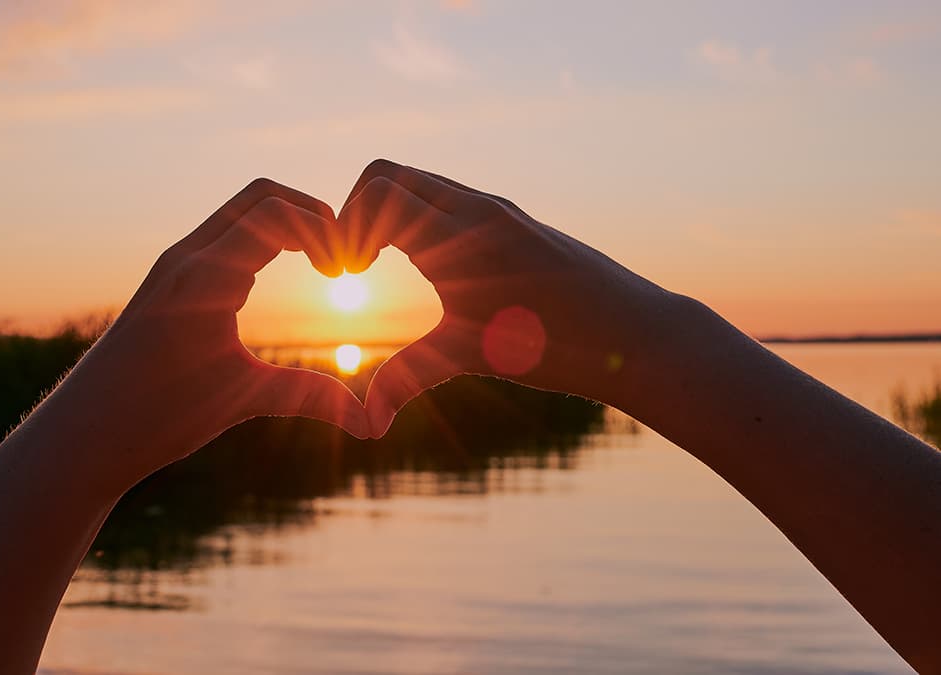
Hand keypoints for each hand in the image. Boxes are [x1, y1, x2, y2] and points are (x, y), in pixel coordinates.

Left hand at [48, 178, 367, 491]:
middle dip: (313, 215)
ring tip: (323, 266)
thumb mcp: (242, 399)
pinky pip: (225, 237)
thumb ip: (311, 398)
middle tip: (342, 259)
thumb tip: (373, 425)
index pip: (277, 213)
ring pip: (241, 213)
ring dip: (288, 225)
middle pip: (262, 195)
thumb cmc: (155, 417)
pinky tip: (282, 277)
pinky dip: (263, 241)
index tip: (347, 272)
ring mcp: (174, 265)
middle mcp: (187, 256)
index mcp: (204, 275)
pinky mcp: (169, 281)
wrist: (82, 434)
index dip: (326, 230)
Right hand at [338, 159, 677, 436]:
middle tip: (353, 266)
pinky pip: (451, 201)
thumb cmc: (556, 346)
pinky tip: (429, 270)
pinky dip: (420, 221)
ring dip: (388, 216)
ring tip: (380, 268)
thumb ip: (408, 378)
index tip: (347, 278)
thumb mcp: (470, 357)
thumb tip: (365, 423)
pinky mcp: (513, 223)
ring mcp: (498, 211)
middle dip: (356, 211)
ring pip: (422, 184)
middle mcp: (478, 208)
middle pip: (389, 173)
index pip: (379, 190)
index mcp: (461, 234)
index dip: (345, 228)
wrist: (636, 335)